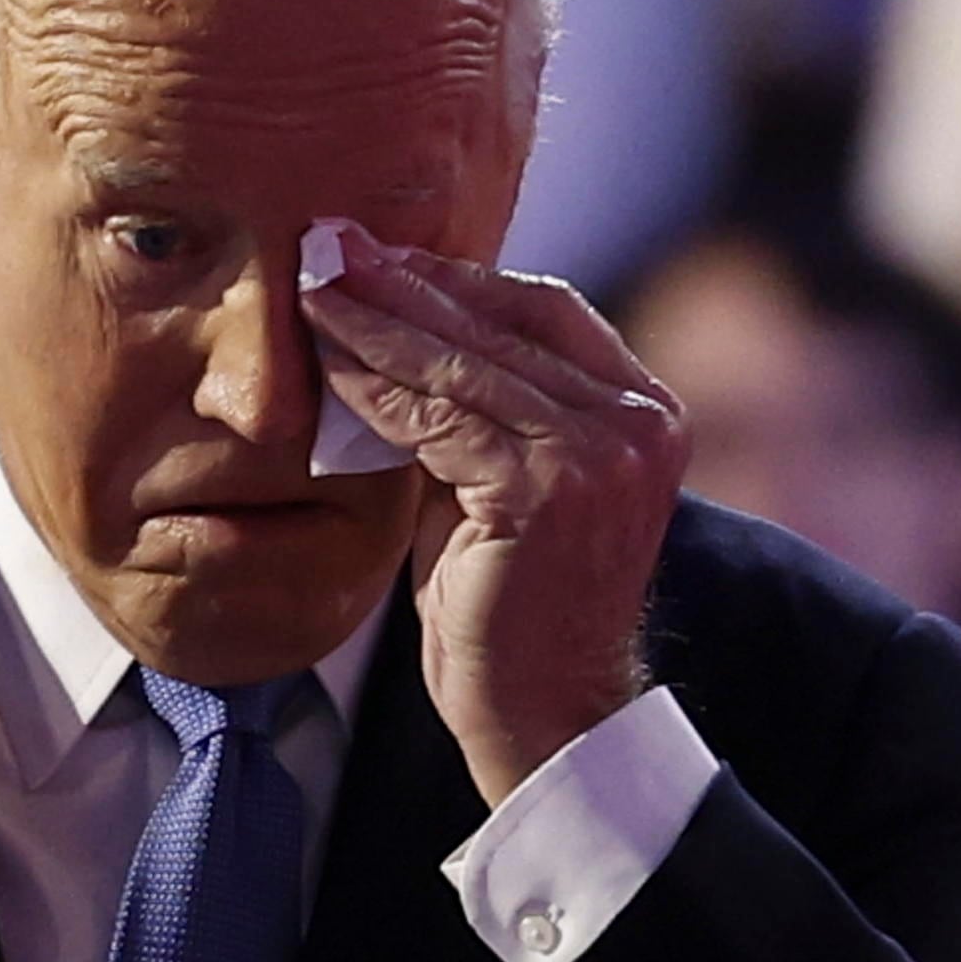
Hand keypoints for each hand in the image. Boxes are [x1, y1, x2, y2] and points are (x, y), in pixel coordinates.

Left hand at [295, 233, 688, 808]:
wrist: (541, 714)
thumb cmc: (509, 607)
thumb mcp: (501, 483)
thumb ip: (479, 408)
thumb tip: (398, 325)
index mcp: (646, 412)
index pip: (546, 312)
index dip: (460, 279)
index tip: (380, 256)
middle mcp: (641, 424)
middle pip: (506, 323)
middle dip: (408, 283)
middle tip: (329, 247)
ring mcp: (602, 456)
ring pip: (467, 364)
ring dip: (380, 322)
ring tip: (314, 288)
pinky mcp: (547, 491)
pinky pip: (441, 419)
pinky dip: (377, 387)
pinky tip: (328, 362)